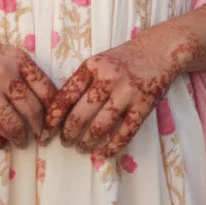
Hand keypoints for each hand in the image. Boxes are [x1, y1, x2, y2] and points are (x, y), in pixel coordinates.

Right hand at [0, 21, 56, 149]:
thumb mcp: (6, 55)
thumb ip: (23, 74)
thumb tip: (45, 105)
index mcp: (18, 59)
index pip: (46, 89)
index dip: (54, 111)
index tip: (54, 122)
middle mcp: (5, 73)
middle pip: (32, 110)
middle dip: (39, 129)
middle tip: (41, 137)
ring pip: (13, 124)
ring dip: (20, 137)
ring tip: (21, 141)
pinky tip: (1, 142)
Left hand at [40, 28, 177, 158]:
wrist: (159, 50)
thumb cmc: (123, 59)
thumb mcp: (99, 61)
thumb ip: (83, 81)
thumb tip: (60, 111)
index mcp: (92, 66)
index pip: (66, 95)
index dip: (53, 117)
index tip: (45, 132)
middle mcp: (108, 77)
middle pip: (81, 114)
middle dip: (69, 134)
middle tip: (66, 142)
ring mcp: (128, 91)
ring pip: (101, 125)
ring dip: (88, 142)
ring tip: (82, 148)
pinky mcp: (145, 104)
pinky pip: (126, 132)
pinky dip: (113, 147)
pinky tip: (103, 154)